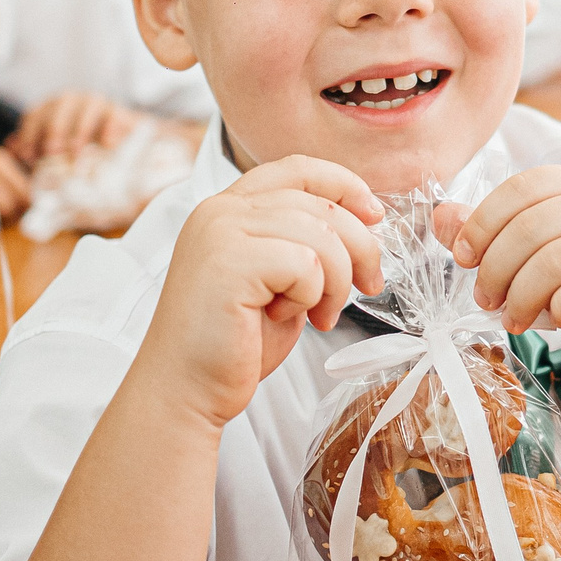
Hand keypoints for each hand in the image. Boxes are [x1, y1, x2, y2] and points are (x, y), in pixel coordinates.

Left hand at [8, 92, 131, 166]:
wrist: (116, 141)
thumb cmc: (77, 147)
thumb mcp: (51, 149)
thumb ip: (31, 147)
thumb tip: (11, 145)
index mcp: (49, 108)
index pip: (34, 115)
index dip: (29, 135)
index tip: (28, 155)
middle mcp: (70, 100)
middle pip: (58, 108)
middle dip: (53, 130)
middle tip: (51, 152)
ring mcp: (94, 103)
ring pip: (86, 108)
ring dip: (80, 132)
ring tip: (76, 154)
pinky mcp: (117, 111)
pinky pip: (111, 115)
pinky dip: (108, 128)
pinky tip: (106, 144)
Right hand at [136, 158, 381, 426]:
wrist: (186, 391)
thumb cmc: (234, 344)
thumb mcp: (279, 280)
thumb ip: (305, 244)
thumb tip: (364, 223)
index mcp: (228, 208)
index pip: (298, 169)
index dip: (345, 185)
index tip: (374, 216)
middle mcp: (220, 211)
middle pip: (320, 204)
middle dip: (359, 248)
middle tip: (365, 287)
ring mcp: (220, 232)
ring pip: (320, 234)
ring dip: (337, 281)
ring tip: (320, 314)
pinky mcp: (228, 262)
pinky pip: (305, 264)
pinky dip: (310, 295)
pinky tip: (286, 317)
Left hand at [448, 167, 560, 389]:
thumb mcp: (538, 259)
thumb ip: (494, 235)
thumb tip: (441, 216)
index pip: (524, 186)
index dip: (483, 221)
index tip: (462, 258)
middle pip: (535, 224)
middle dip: (497, 267)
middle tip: (486, 299)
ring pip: (558, 259)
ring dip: (523, 295)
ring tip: (514, 318)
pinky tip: (555, 320)